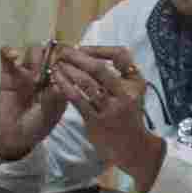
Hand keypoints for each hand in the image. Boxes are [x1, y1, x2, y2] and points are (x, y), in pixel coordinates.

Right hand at [0, 44, 74, 160]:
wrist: (14, 137)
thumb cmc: (36, 126)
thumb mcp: (48, 115)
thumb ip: (52, 99)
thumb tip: (56, 82)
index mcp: (61, 82)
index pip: (66, 63)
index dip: (65, 59)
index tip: (63, 64)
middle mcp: (46, 73)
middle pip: (50, 53)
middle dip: (50, 57)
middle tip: (48, 71)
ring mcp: (27, 72)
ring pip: (32, 52)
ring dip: (34, 57)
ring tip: (34, 77)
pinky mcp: (9, 74)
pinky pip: (8, 58)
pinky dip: (8, 52)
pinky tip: (11, 55)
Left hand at [51, 46, 165, 192]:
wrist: (131, 146)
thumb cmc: (129, 112)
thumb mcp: (135, 90)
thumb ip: (123, 70)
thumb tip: (97, 52)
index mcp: (134, 84)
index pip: (120, 56)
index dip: (99, 49)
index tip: (81, 47)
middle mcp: (124, 95)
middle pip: (99, 69)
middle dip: (78, 57)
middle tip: (62, 51)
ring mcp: (110, 109)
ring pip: (86, 84)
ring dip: (68, 71)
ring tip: (56, 64)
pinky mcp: (95, 121)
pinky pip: (77, 100)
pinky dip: (65, 87)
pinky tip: (56, 80)